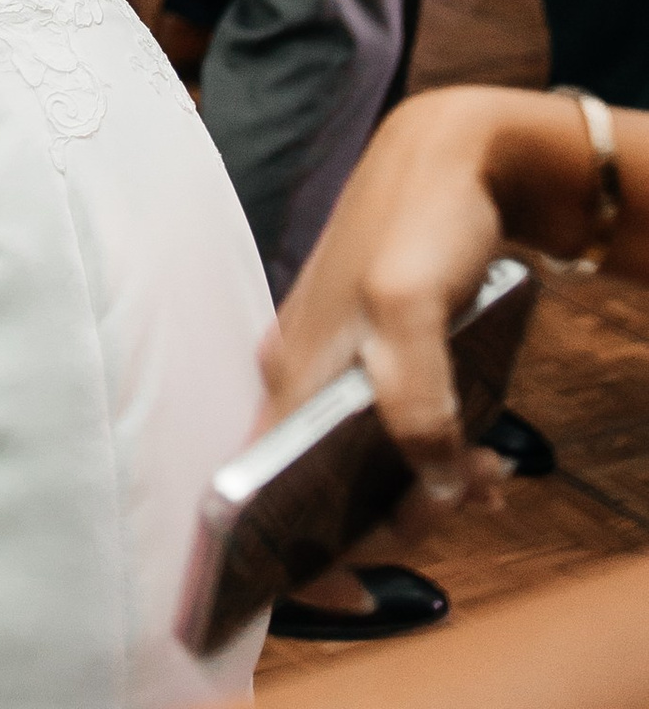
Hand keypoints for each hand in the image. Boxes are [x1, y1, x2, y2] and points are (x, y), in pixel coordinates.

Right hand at [259, 92, 529, 527]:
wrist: (450, 150)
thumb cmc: (421, 216)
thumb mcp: (415, 306)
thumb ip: (415, 403)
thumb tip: (430, 484)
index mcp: (290, 371)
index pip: (258, 489)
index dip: (287, 557)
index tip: (346, 596)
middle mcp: (297, 373)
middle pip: (321, 488)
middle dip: (393, 519)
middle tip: (460, 504)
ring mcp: (331, 362)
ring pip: (365, 461)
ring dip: (426, 487)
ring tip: (487, 478)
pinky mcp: (369, 353)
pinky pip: (393, 428)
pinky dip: (437, 452)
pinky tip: (481, 451)